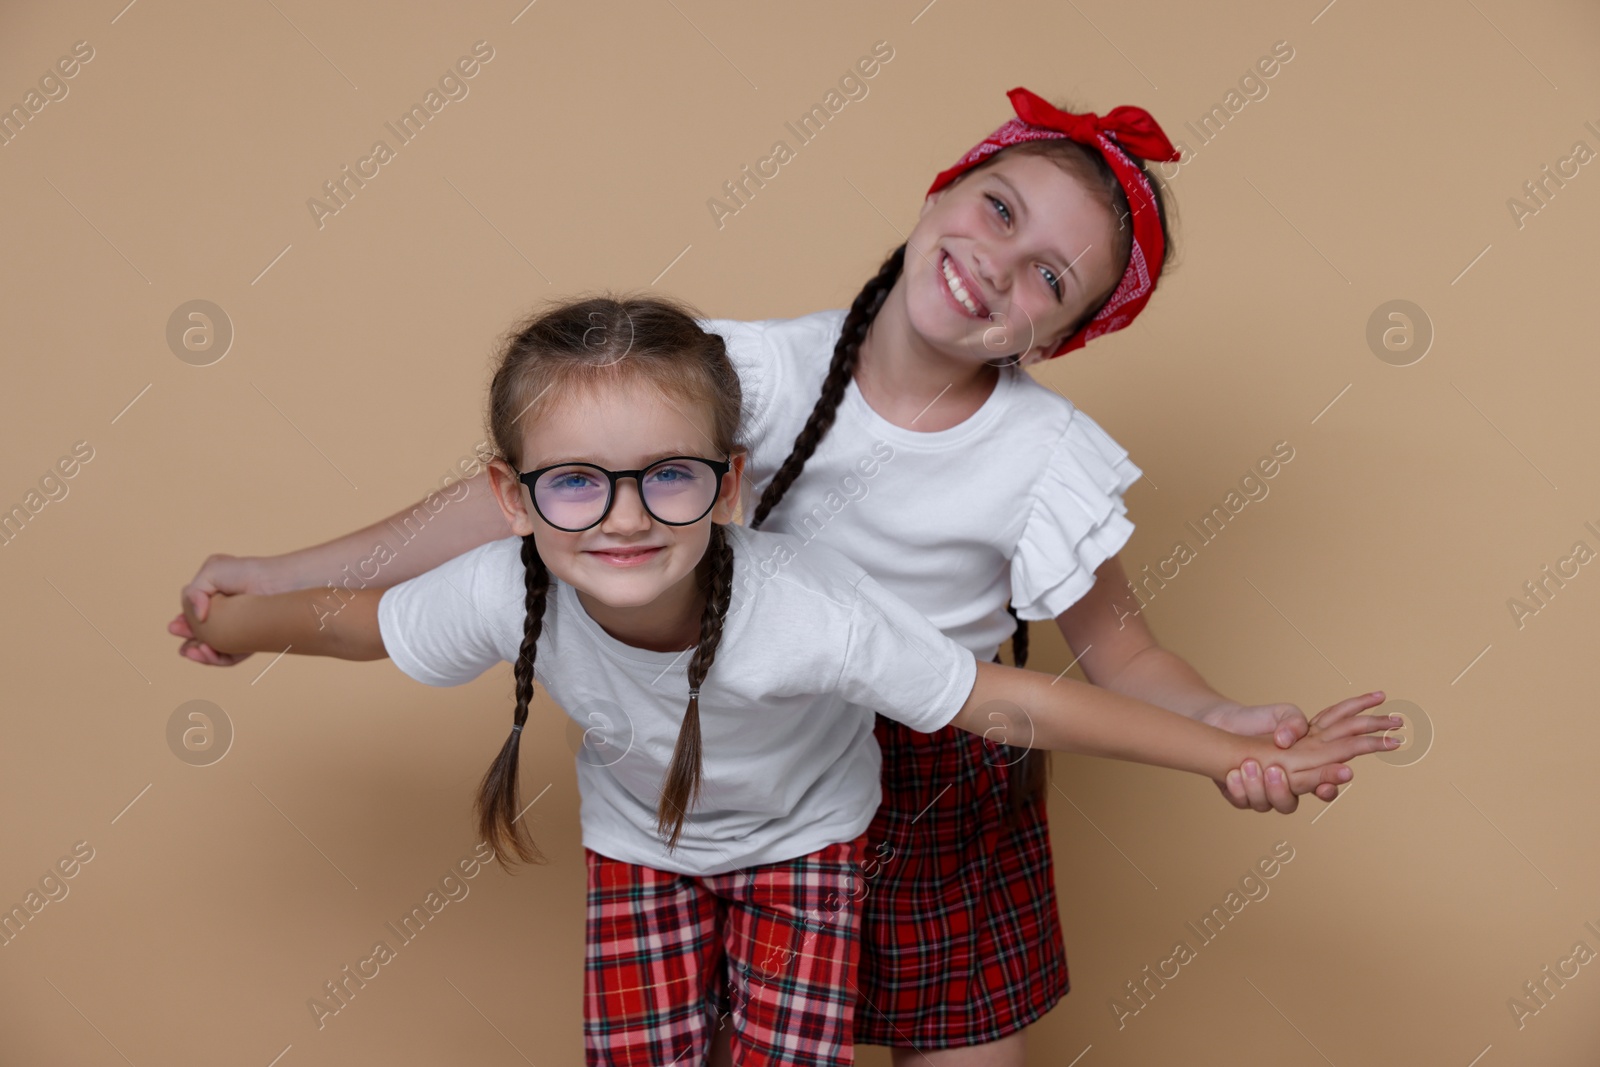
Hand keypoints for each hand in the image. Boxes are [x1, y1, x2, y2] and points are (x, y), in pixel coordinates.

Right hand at [167, 553, 262, 665]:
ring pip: (214, 649)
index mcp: (214, 599)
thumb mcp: (212, 572)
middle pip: (201, 636)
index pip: (194, 617)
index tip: (175, 626)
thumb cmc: (247, 572)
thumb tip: (198, 616)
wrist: (277, 583)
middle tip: (178, 636)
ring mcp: (238, 631)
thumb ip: (194, 591)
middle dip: (187, 639)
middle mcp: (226, 617)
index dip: (183, 623)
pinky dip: (216, 658)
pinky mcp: (250, 643)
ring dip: (199, 653)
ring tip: (191, 650)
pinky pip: (230, 657)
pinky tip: (205, 652)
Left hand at [1227, 691, 1397, 811]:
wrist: (1222, 722)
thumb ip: (1293, 723)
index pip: (1322, 788)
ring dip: (1257, 787)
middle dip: (1282, 790)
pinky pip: (1240, 801)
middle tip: (1274, 770)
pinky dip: (1237, 788)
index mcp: (1302, 771)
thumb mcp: (1282, 714)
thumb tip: (1286, 739)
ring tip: (1249, 764)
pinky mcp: (1239, 794)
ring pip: (1265, 805)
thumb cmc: (1258, 721)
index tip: (1325, 777)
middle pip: (1289, 804)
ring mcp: (1261, 793)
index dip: (1326, 787)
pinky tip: (1232, 773)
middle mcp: (1284, 787)